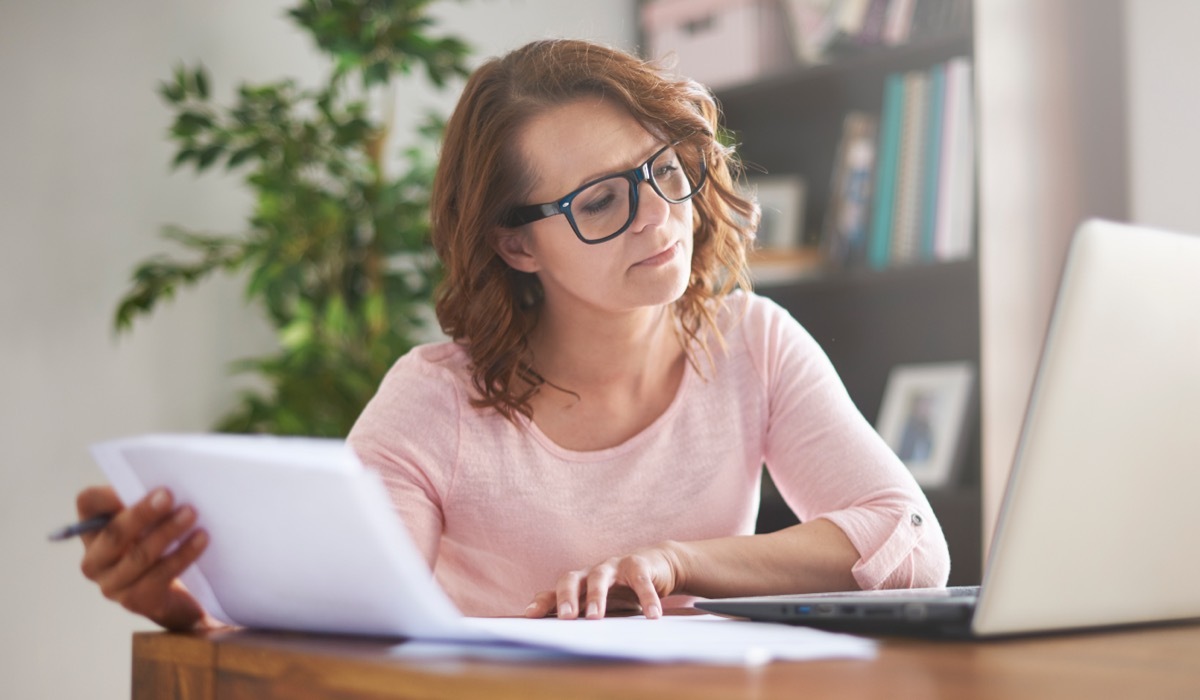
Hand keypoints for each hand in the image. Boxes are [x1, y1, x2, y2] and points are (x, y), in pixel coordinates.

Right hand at [76, 485, 212, 630]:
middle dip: (142, 513)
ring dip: (167, 532)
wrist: (176, 596)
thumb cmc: (162, 545)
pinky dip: (183, 555)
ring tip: (191, 514)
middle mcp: (95, 559)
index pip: (88, 502)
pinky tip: (201, 539)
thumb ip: (151, 503)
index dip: (107, 493)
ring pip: (139, 555)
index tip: (135, 483)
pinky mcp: (135, 601)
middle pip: (114, 532)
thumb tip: (170, 483)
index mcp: (93, 530)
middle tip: (169, 495)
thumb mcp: (150, 522)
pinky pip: (160, 575)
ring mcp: (112, 584)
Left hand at [524, 544, 682, 619]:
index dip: (542, 602)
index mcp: (580, 584)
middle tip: (565, 617)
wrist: (657, 566)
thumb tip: (565, 643)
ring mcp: (614, 566)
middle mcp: (591, 572)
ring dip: (596, 597)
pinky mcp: (638, 564)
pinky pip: (639, 581)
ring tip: (595, 618)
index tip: (530, 616)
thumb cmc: (623, 590)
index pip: (554, 592)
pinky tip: (652, 615)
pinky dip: (646, 598)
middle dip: (566, 598)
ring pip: (599, 577)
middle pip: (571, 579)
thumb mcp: (603, 605)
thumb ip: (586, 616)